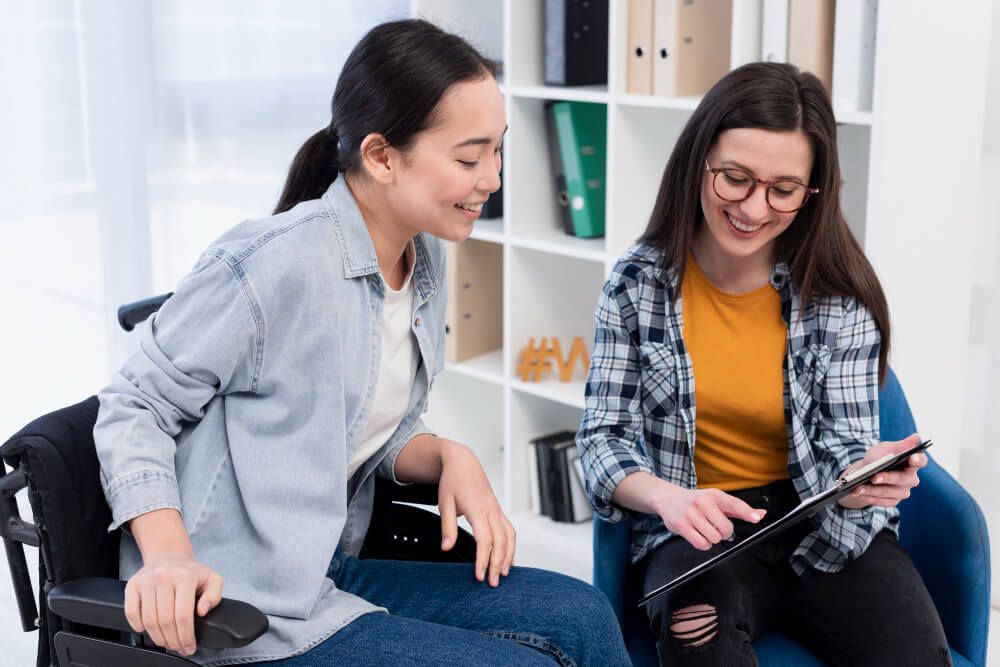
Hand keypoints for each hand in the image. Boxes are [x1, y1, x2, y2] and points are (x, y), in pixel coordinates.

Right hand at [124, 556, 222, 655]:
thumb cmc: (190, 572)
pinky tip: (148, 629)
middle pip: (166, 620)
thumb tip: (202, 610)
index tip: (189, 646)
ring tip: (166, 641)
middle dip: (173, 640)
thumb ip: (214, 595)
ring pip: (149, 620)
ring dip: (157, 637)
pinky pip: (131, 613)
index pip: (184, 615)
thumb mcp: (211, 579)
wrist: (169, 556)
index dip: (186, 636)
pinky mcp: (132, 585)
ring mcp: (146, 581)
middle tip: (178, 647)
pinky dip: (138, 627)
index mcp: (185, 576)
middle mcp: (164, 576)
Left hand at [437, 441, 515, 586]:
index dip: (483, 559)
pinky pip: (510, 531)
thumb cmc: (452, 481)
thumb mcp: (444, 503)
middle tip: (493, 583)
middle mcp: (491, 510)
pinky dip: (512, 547)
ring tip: (504, 575)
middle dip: (498, 564)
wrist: (463, 462)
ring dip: (508, 557)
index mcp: (477, 508)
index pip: (484, 539)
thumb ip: (447, 527)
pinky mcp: (498, 511)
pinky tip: (509, 559)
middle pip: (500, 542)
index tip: (479, 576)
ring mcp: (497, 510)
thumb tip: (446, 548)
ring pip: (509, 537)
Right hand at [650, 486, 764, 550]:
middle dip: (724, 533)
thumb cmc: (697, 501)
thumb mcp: (717, 500)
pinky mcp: (681, 525)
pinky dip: (703, 544)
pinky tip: (698, 535)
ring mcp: (691, 514)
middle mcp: (703, 503)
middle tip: (716, 527)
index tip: (756, 519)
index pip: (734, 504)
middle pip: (726, 529)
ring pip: (714, 539)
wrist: (668, 498)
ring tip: (704, 530)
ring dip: (712, 539)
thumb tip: (761, 515)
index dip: (747, 512)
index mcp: (715, 495)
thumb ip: (740, 509)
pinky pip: (701, 544)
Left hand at [838, 433, 925, 508]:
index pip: (920, 461)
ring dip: (872, 490)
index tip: (911, 457)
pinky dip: (869, 497)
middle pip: (903, 479)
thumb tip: (916, 436)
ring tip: (858, 487)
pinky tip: (857, 493)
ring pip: (890, 492)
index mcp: (912, 463)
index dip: (918, 459)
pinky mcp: (893, 501)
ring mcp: (903, 491)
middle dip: (887, 478)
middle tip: (873, 477)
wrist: (865, 472)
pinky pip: (882, 501)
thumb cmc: (879, 457)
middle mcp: (911, 479)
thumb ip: (899, 445)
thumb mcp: (886, 448)